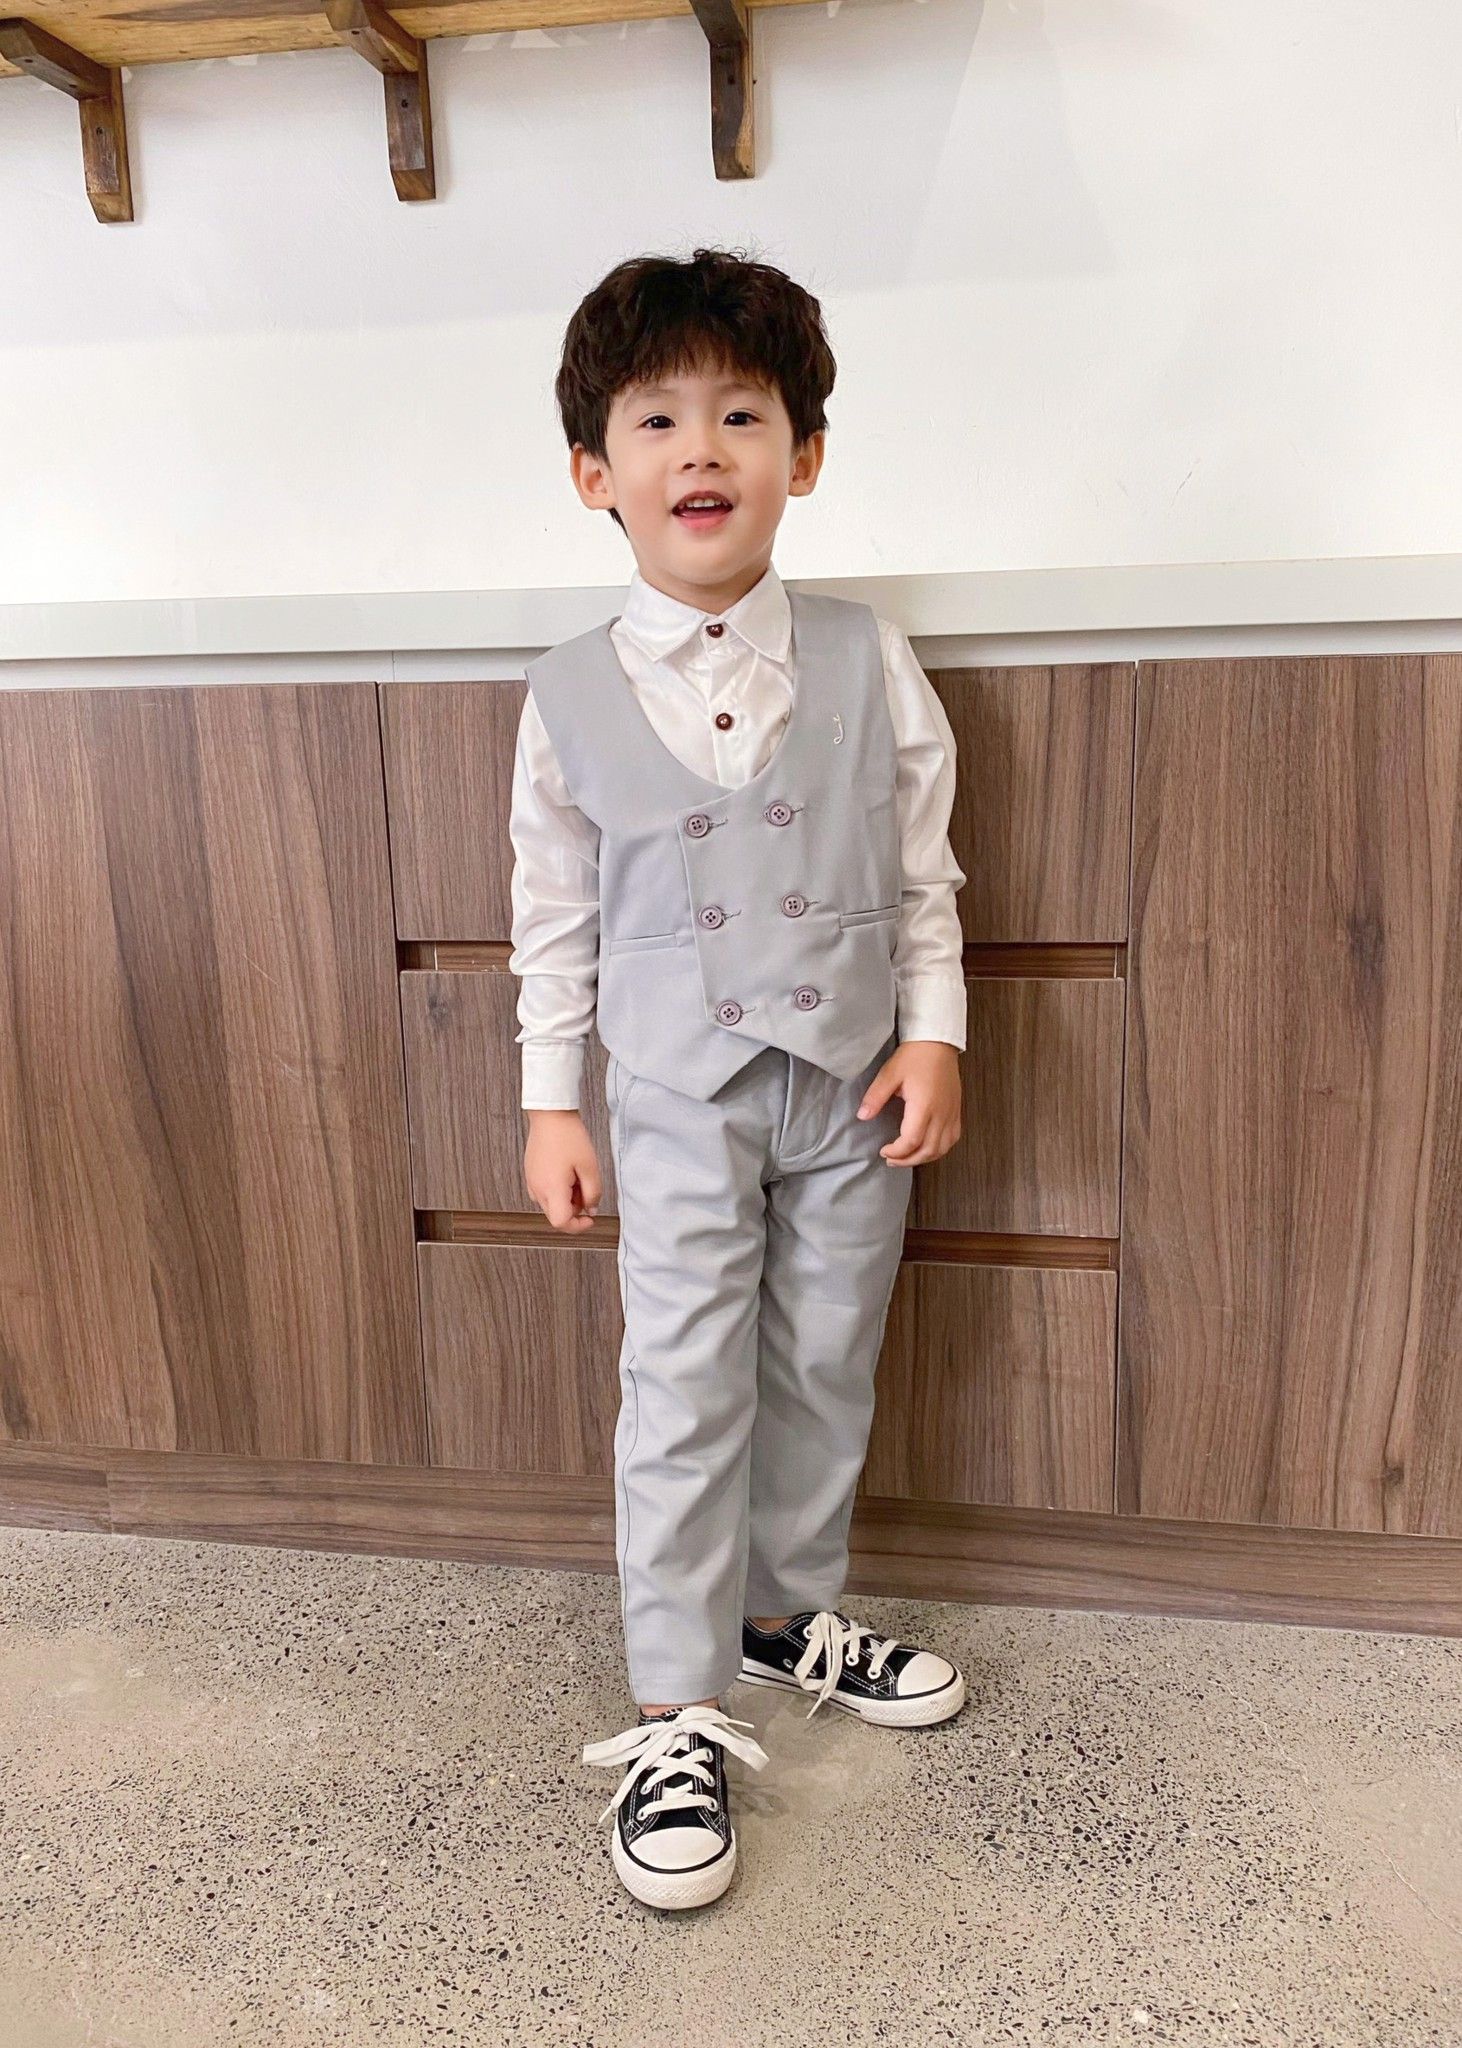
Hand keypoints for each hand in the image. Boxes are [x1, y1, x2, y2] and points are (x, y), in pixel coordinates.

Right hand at [523, 1109, 602, 1231]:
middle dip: (575, 1208)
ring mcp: (531, 1183)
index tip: (590, 1218)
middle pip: (557, 1216)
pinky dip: (558, 1189)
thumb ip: (593, 1193)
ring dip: (567, 1198)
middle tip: (585, 1186)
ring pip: (552, 1204)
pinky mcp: (530, 1175)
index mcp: (552, 1189)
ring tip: (576, 1174)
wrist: (550, 1115)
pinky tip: (566, 1171)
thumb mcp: (590, 1166)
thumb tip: (591, 1210)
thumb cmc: (569, 1137)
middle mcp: (538, 1190)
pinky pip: (545, 1192)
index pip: (561, 1223)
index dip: (578, 1226)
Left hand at [856, 1040, 962, 1165]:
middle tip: (891, 1159)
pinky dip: (939, 1149)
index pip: (911, 1141)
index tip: (883, 1150)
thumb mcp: (889, 1074)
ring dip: (924, 1157)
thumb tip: (863, 1116)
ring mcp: (951, 1113)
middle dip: (907, 1160)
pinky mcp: (956, 1111)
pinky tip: (927, 1147)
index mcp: (924, 1106)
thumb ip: (875, 1097)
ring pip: (942, 1148)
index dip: (896, 1152)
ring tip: (907, 1157)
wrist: (938, 1043)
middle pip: (928, 1150)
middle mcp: (941, 1113)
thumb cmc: (915, 1056)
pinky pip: (953, 1138)